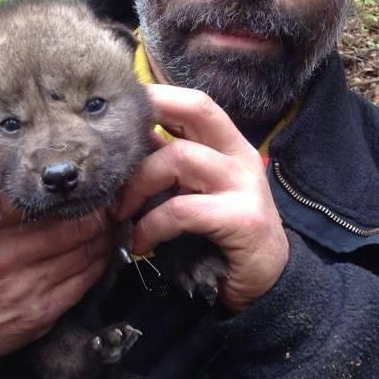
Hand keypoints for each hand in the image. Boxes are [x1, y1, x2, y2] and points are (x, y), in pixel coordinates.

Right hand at [0, 199, 116, 368]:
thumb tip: (39, 179)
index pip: (48, 202)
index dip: (78, 192)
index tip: (93, 182)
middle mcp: (10, 256)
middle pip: (78, 228)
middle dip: (103, 214)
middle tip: (115, 203)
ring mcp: (28, 287)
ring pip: (87, 254)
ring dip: (107, 238)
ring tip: (115, 224)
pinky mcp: (40, 313)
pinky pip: (84, 282)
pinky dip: (100, 264)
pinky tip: (104, 252)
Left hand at [115, 85, 288, 312]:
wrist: (266, 282)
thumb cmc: (221, 235)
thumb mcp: (195, 192)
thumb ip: (170, 166)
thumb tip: (124, 147)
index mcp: (230, 145)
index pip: (195, 103)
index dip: (159, 96)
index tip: (120, 108)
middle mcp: (240, 156)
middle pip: (197, 109)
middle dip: (149, 116)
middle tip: (112, 149)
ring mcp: (245, 185)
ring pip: (179, 157)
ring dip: (138, 185)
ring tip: (120, 213)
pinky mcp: (242, 218)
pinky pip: (182, 209)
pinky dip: (152, 225)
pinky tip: (140, 243)